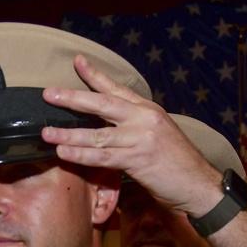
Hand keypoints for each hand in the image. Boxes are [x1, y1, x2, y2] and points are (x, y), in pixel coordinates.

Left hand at [40, 55, 221, 216]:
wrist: (199, 185)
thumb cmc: (179, 164)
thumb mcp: (160, 135)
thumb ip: (137, 127)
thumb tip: (113, 127)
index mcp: (149, 110)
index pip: (118, 88)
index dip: (95, 75)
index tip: (77, 61)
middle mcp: (144, 119)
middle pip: (102, 104)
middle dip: (73, 98)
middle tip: (49, 94)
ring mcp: (141, 139)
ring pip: (97, 133)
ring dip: (68, 132)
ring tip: (47, 132)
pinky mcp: (137, 161)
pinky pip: (102, 156)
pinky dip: (81, 154)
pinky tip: (64, 151)